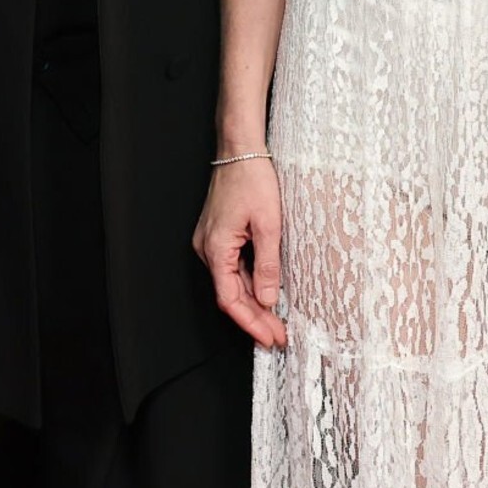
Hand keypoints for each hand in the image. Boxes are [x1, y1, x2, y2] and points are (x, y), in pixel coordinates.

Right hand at [192, 158, 287, 348]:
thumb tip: (270, 299)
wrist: (240, 149)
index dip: (251, 322)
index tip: (270, 337)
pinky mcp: (220, 235)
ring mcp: (212, 242)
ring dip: (254, 303)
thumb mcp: (269, 224)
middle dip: (255, 318)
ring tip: (276, 321)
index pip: (230, 299)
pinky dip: (250, 283)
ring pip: (233, 283)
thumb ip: (268, 264)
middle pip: (231, 294)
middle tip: (278, 336)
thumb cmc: (252, 178)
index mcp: (216, 249)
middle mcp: (208, 249)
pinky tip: (267, 292)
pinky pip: (234, 267)